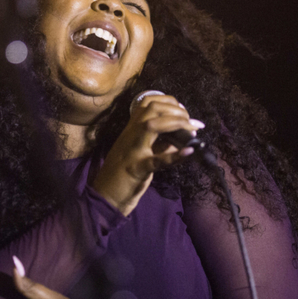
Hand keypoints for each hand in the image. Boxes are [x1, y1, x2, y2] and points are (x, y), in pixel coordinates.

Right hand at [91, 93, 203, 215]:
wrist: (105, 196)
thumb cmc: (124, 174)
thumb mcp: (143, 152)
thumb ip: (161, 142)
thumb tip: (183, 135)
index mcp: (132, 130)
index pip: (149, 103)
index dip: (170, 102)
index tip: (184, 113)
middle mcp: (131, 135)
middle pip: (152, 108)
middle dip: (176, 110)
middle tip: (191, 123)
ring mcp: (133, 151)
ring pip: (151, 125)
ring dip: (176, 123)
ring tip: (192, 131)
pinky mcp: (137, 169)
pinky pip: (157, 160)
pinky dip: (175, 156)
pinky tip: (189, 151)